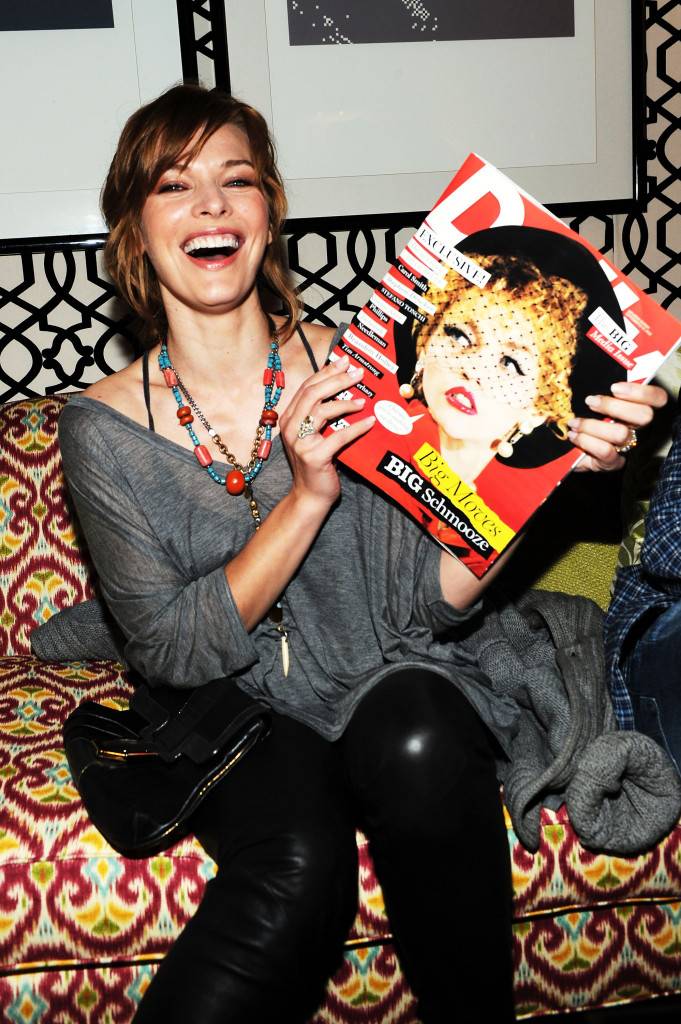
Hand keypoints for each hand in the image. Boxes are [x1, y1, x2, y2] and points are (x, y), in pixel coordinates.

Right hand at [279, 355, 374, 507]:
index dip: (326, 372)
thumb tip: (345, 389)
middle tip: (358, 373)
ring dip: (346, 402)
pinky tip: (370, 422)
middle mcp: (290, 427)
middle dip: (337, 380)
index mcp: (289, 418)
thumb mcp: (315, 435)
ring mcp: (300, 442)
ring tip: (364, 400)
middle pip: (313, 394)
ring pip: (322, 411)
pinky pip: (339, 436)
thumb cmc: (317, 464)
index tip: (345, 361)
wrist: (310, 496)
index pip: (307, 388)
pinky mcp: (314, 456)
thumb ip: (322, 415)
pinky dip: (357, 427)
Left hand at [569, 381, 667, 471]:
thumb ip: (596, 384)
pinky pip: (606, 452)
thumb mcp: (587, 398)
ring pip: (622, 433)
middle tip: (590, 401)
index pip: (658, 398)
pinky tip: (573, 435)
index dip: (641, 392)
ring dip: (593, 425)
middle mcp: (636, 427)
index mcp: (635, 407)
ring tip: (574, 422)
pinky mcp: (612, 462)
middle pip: (645, 415)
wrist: (564, 450)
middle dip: (614, 406)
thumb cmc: (579, 416)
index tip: (614, 387)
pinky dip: (586, 441)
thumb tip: (585, 365)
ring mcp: (625, 446)